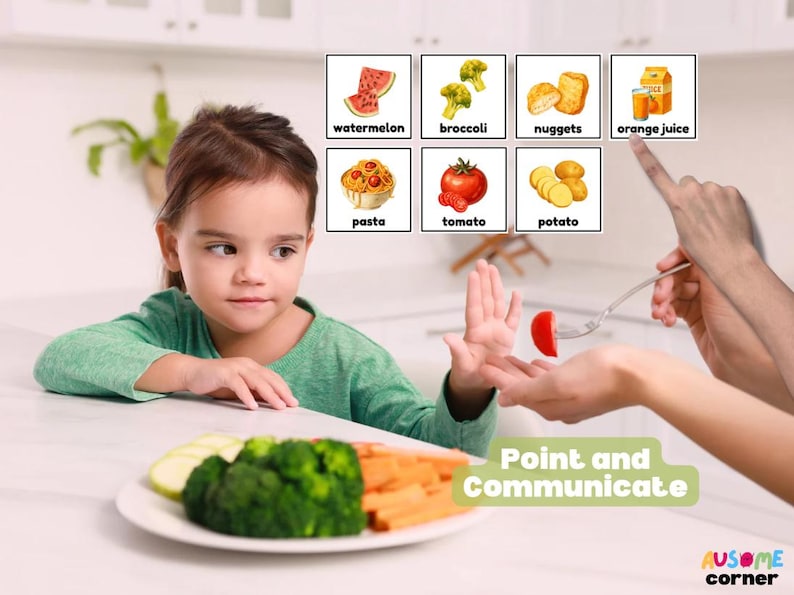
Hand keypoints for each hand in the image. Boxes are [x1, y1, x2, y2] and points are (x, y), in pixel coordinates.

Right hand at [182, 357, 297, 410]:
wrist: (193, 372)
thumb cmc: (217, 382)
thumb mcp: (240, 387)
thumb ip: (254, 391)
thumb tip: (271, 402)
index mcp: (252, 366)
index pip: (273, 377)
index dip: (284, 389)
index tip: (293, 402)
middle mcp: (247, 364)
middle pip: (268, 379)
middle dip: (282, 393)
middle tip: (291, 405)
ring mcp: (236, 367)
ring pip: (257, 381)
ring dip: (269, 395)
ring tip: (278, 407)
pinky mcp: (224, 373)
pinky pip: (239, 385)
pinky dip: (247, 396)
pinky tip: (253, 406)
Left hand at [444, 259, 521, 395]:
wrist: (477, 384)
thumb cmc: (467, 374)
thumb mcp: (461, 365)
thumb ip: (457, 351)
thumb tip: (447, 338)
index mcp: (474, 332)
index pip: (474, 307)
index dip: (474, 291)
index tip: (473, 274)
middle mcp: (485, 327)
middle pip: (486, 300)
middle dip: (484, 281)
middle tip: (482, 262)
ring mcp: (496, 330)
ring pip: (497, 304)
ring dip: (496, 287)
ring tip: (493, 270)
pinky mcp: (507, 337)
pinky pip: (513, 319)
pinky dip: (515, 306)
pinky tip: (515, 293)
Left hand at [480, 345, 637, 423]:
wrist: (640, 375)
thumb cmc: (603, 376)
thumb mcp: (557, 382)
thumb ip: (528, 391)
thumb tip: (504, 400)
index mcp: (550, 407)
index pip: (515, 393)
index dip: (497, 378)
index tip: (482, 367)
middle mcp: (561, 407)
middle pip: (525, 389)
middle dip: (506, 374)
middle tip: (489, 360)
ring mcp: (574, 398)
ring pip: (539, 384)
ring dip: (522, 371)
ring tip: (508, 359)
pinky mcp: (586, 387)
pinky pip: (556, 379)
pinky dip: (543, 371)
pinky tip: (538, 363)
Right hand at [629, 134, 755, 280]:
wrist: (729, 257)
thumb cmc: (705, 251)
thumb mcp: (683, 237)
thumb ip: (681, 219)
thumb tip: (680, 233)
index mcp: (677, 201)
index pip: (656, 173)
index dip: (644, 155)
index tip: (635, 141)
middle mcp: (694, 191)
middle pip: (690, 184)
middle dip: (693, 195)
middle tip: (699, 215)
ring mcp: (714, 189)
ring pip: (709, 189)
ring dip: (711, 201)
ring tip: (715, 220)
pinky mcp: (731, 191)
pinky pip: (726, 193)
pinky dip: (726, 203)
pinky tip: (726, 217)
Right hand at [651, 246, 787, 401]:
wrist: (749, 366)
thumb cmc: (747, 330)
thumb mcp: (721, 288)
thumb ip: (703, 262)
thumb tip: (689, 239)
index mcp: (725, 273)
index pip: (693, 257)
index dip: (675, 260)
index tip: (663, 266)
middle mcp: (715, 287)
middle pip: (679, 275)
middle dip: (664, 285)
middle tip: (659, 297)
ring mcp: (704, 304)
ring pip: (673, 293)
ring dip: (661, 301)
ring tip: (660, 313)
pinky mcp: (696, 320)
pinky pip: (673, 309)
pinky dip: (665, 313)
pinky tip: (665, 320)